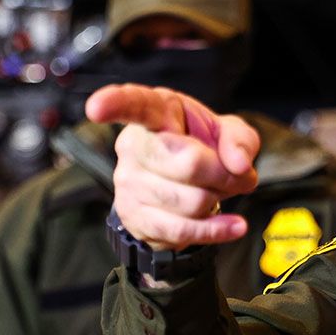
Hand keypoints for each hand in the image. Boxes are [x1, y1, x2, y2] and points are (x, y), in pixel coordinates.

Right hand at [85, 83, 260, 250]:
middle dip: (222, 174)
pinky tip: (233, 226)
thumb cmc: (202, 148)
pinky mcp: (136, 217)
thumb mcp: (228, 133)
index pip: (133, 104)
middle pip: (185, 163)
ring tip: (218, 192)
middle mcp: (134, 145)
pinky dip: (215, 230)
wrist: (187, 186)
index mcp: (155, 112)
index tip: (96, 108)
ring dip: (217, 200)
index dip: (115, 103)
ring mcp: (129, 183)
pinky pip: (181, 229)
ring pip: (190, 201)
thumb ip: (239, 139)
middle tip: (234, 174)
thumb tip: (238, 164)